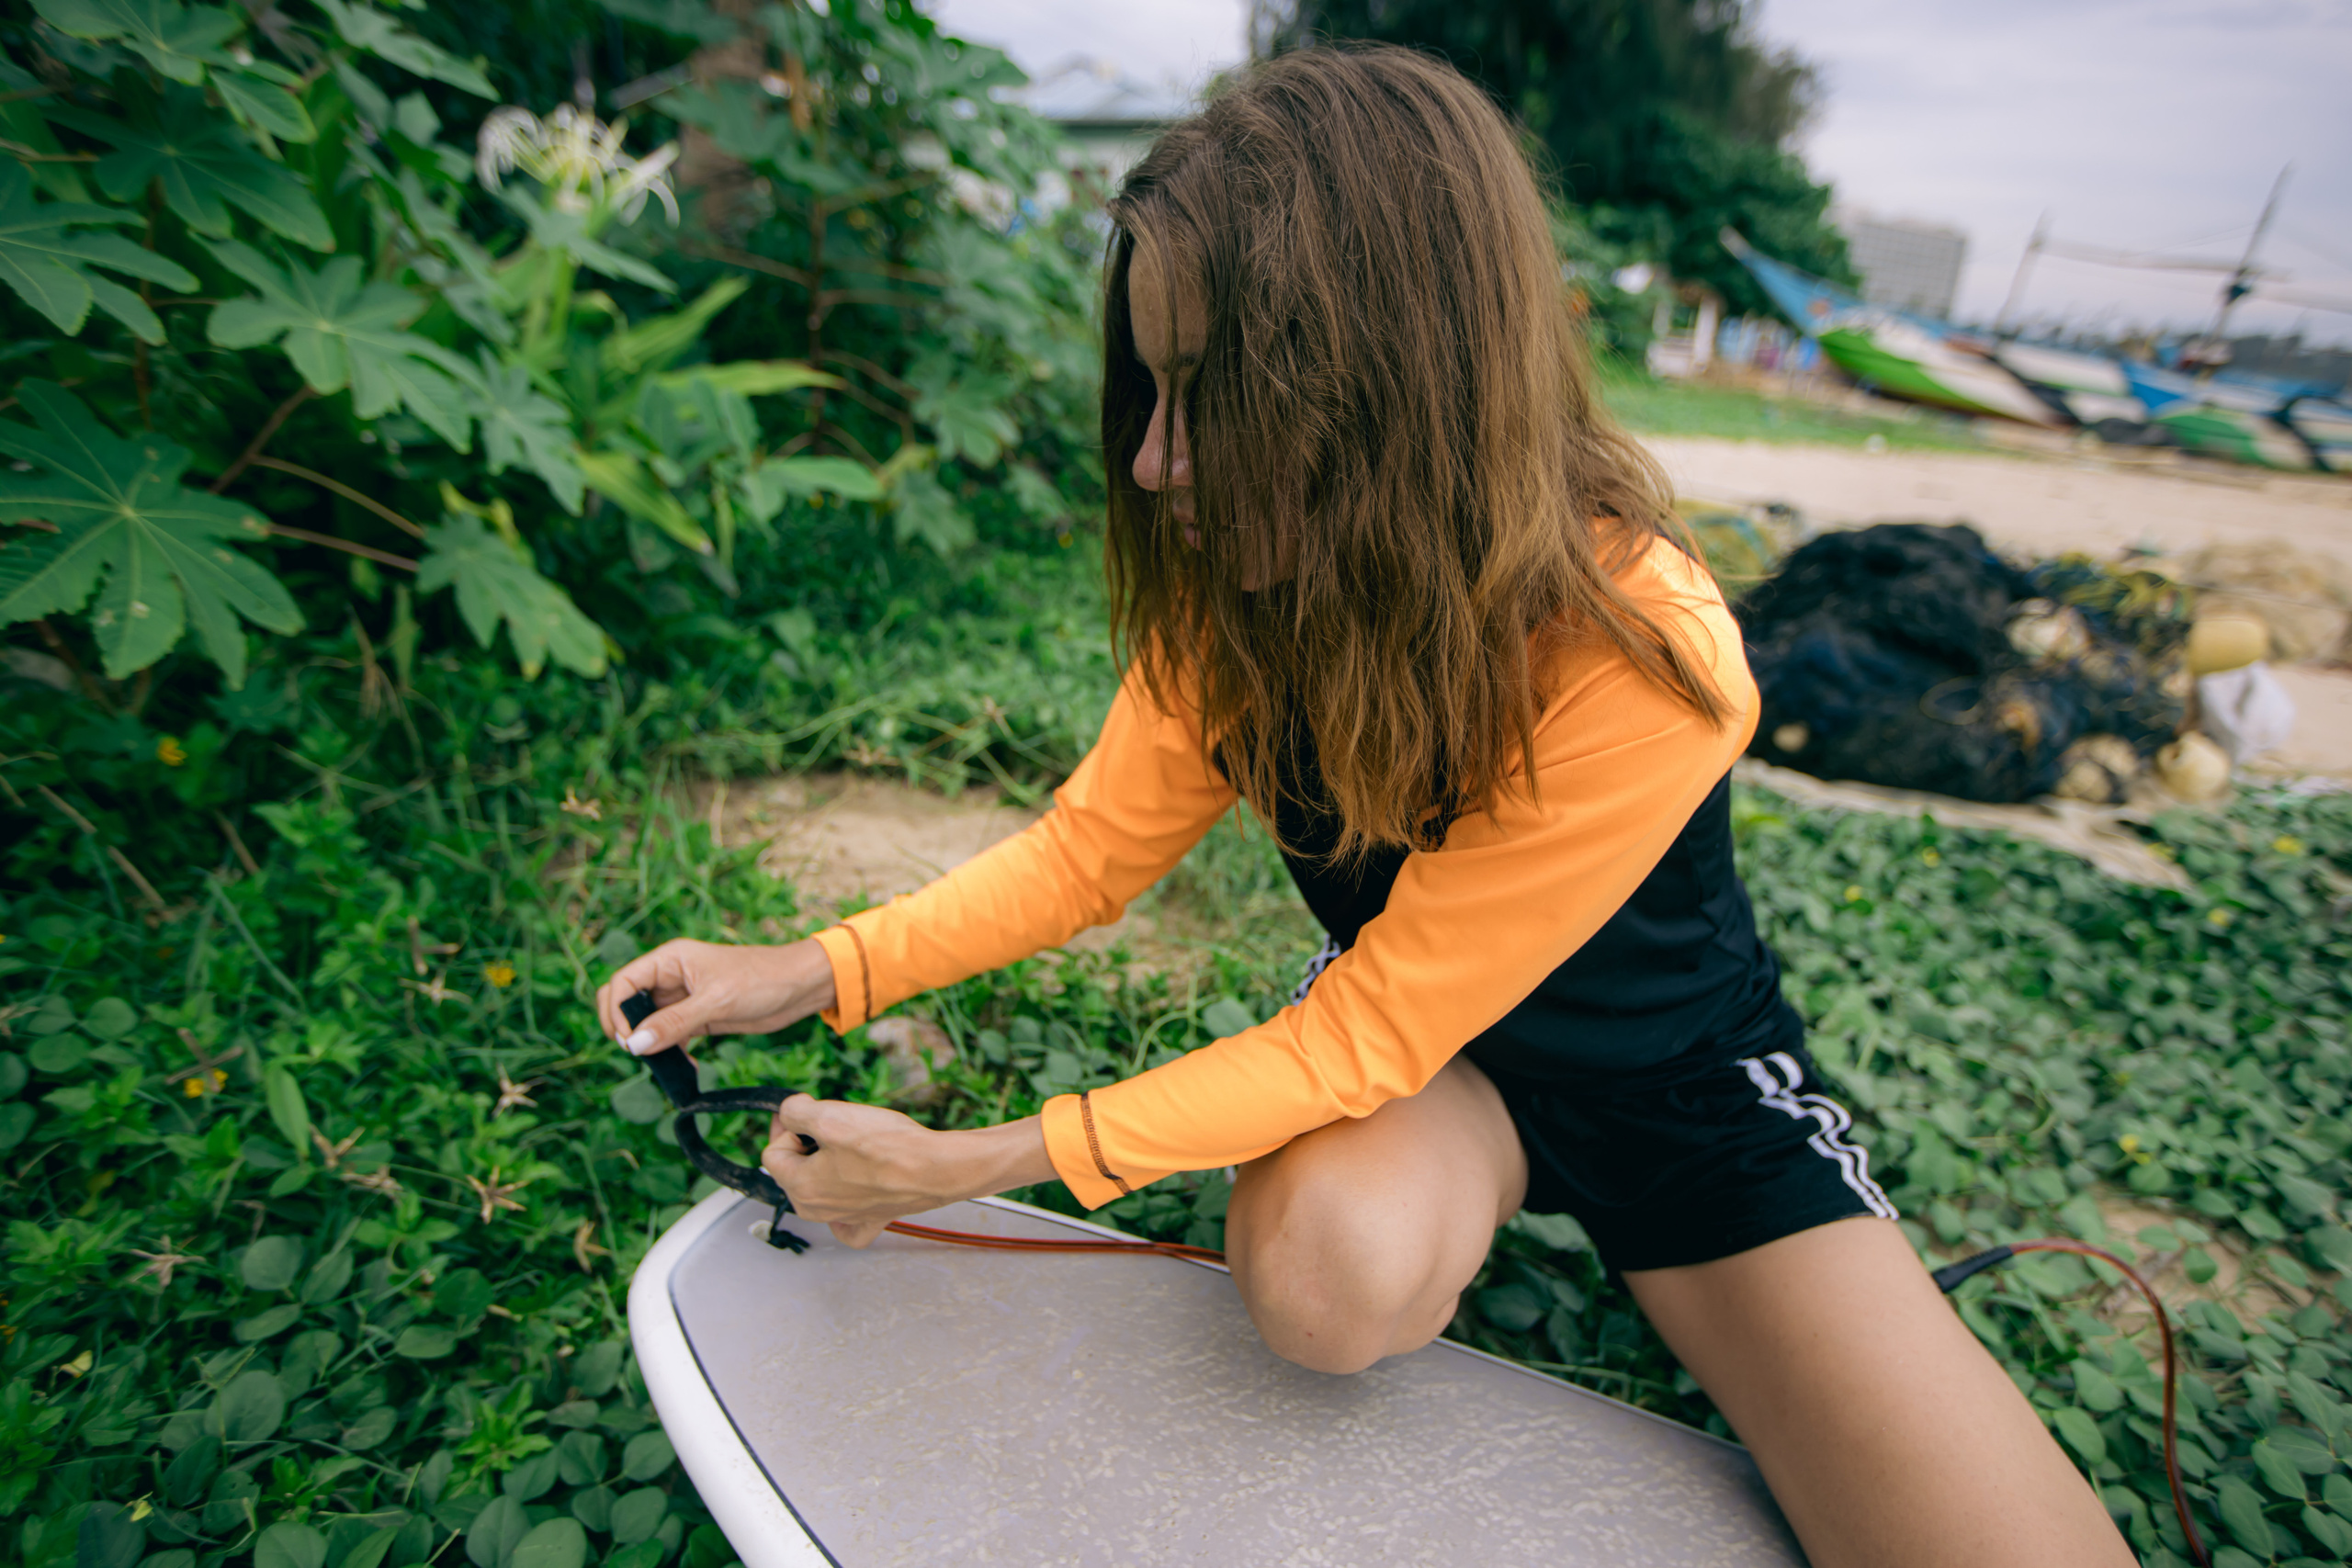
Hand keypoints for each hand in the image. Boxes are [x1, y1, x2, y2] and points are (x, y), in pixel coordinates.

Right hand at [594, 937, 835, 1055]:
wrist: (801, 986)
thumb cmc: (762, 979)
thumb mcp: (716, 1001)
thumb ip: (674, 1022)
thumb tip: (634, 1044)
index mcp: (669, 960)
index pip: (623, 982)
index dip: (616, 1011)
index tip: (627, 1040)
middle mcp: (671, 977)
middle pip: (629, 1003)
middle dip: (627, 1029)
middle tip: (640, 1052)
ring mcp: (683, 999)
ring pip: (648, 1024)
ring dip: (650, 1045)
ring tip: (666, 1064)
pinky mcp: (698, 1018)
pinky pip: (670, 1037)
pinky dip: (672, 1053)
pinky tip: (688, 1068)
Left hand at [763, 1096, 1054, 1247]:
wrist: (936, 1168)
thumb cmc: (888, 1147)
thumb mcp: (831, 1115)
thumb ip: (796, 1111)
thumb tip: (789, 1111)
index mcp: (801, 1187)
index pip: (772, 1153)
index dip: (788, 1127)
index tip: (807, 1113)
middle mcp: (817, 1210)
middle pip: (794, 1170)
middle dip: (807, 1145)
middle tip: (834, 1126)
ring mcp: (844, 1218)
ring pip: (819, 1187)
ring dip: (828, 1164)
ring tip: (856, 1146)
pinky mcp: (870, 1220)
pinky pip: (846, 1218)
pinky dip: (847, 1202)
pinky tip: (855, 1187)